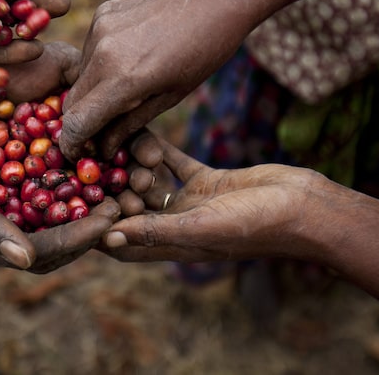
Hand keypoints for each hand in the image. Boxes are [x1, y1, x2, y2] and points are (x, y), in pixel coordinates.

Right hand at [0, 42, 128, 272]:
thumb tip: (26, 259)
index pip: (37, 255)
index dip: (74, 240)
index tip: (108, 221)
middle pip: (52, 238)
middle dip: (88, 224)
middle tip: (124, 202)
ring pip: (51, 211)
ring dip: (84, 200)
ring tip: (117, 181)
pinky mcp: (0, 176)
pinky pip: (39, 181)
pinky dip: (65, 174)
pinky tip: (90, 155)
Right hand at [59, 0, 251, 160]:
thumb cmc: (203, 54)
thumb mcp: (170, 97)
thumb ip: (130, 124)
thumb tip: (103, 149)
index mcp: (123, 80)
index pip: (76, 122)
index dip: (73, 143)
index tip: (80, 152)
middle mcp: (102, 53)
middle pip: (72, 100)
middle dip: (82, 119)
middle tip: (103, 128)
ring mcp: (99, 29)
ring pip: (80, 75)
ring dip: (93, 89)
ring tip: (127, 84)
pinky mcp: (102, 12)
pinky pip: (89, 49)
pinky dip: (101, 62)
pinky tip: (129, 55)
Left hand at [99, 134, 325, 262]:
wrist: (305, 207)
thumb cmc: (258, 225)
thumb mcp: (203, 227)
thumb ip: (156, 231)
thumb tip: (108, 239)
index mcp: (173, 246)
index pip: (122, 244)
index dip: (96, 229)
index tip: (74, 204)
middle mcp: (178, 225)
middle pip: (131, 209)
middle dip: (111, 189)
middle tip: (89, 164)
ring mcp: (192, 202)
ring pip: (150, 183)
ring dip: (132, 166)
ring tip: (112, 145)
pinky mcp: (207, 180)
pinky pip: (174, 164)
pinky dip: (157, 151)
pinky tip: (139, 132)